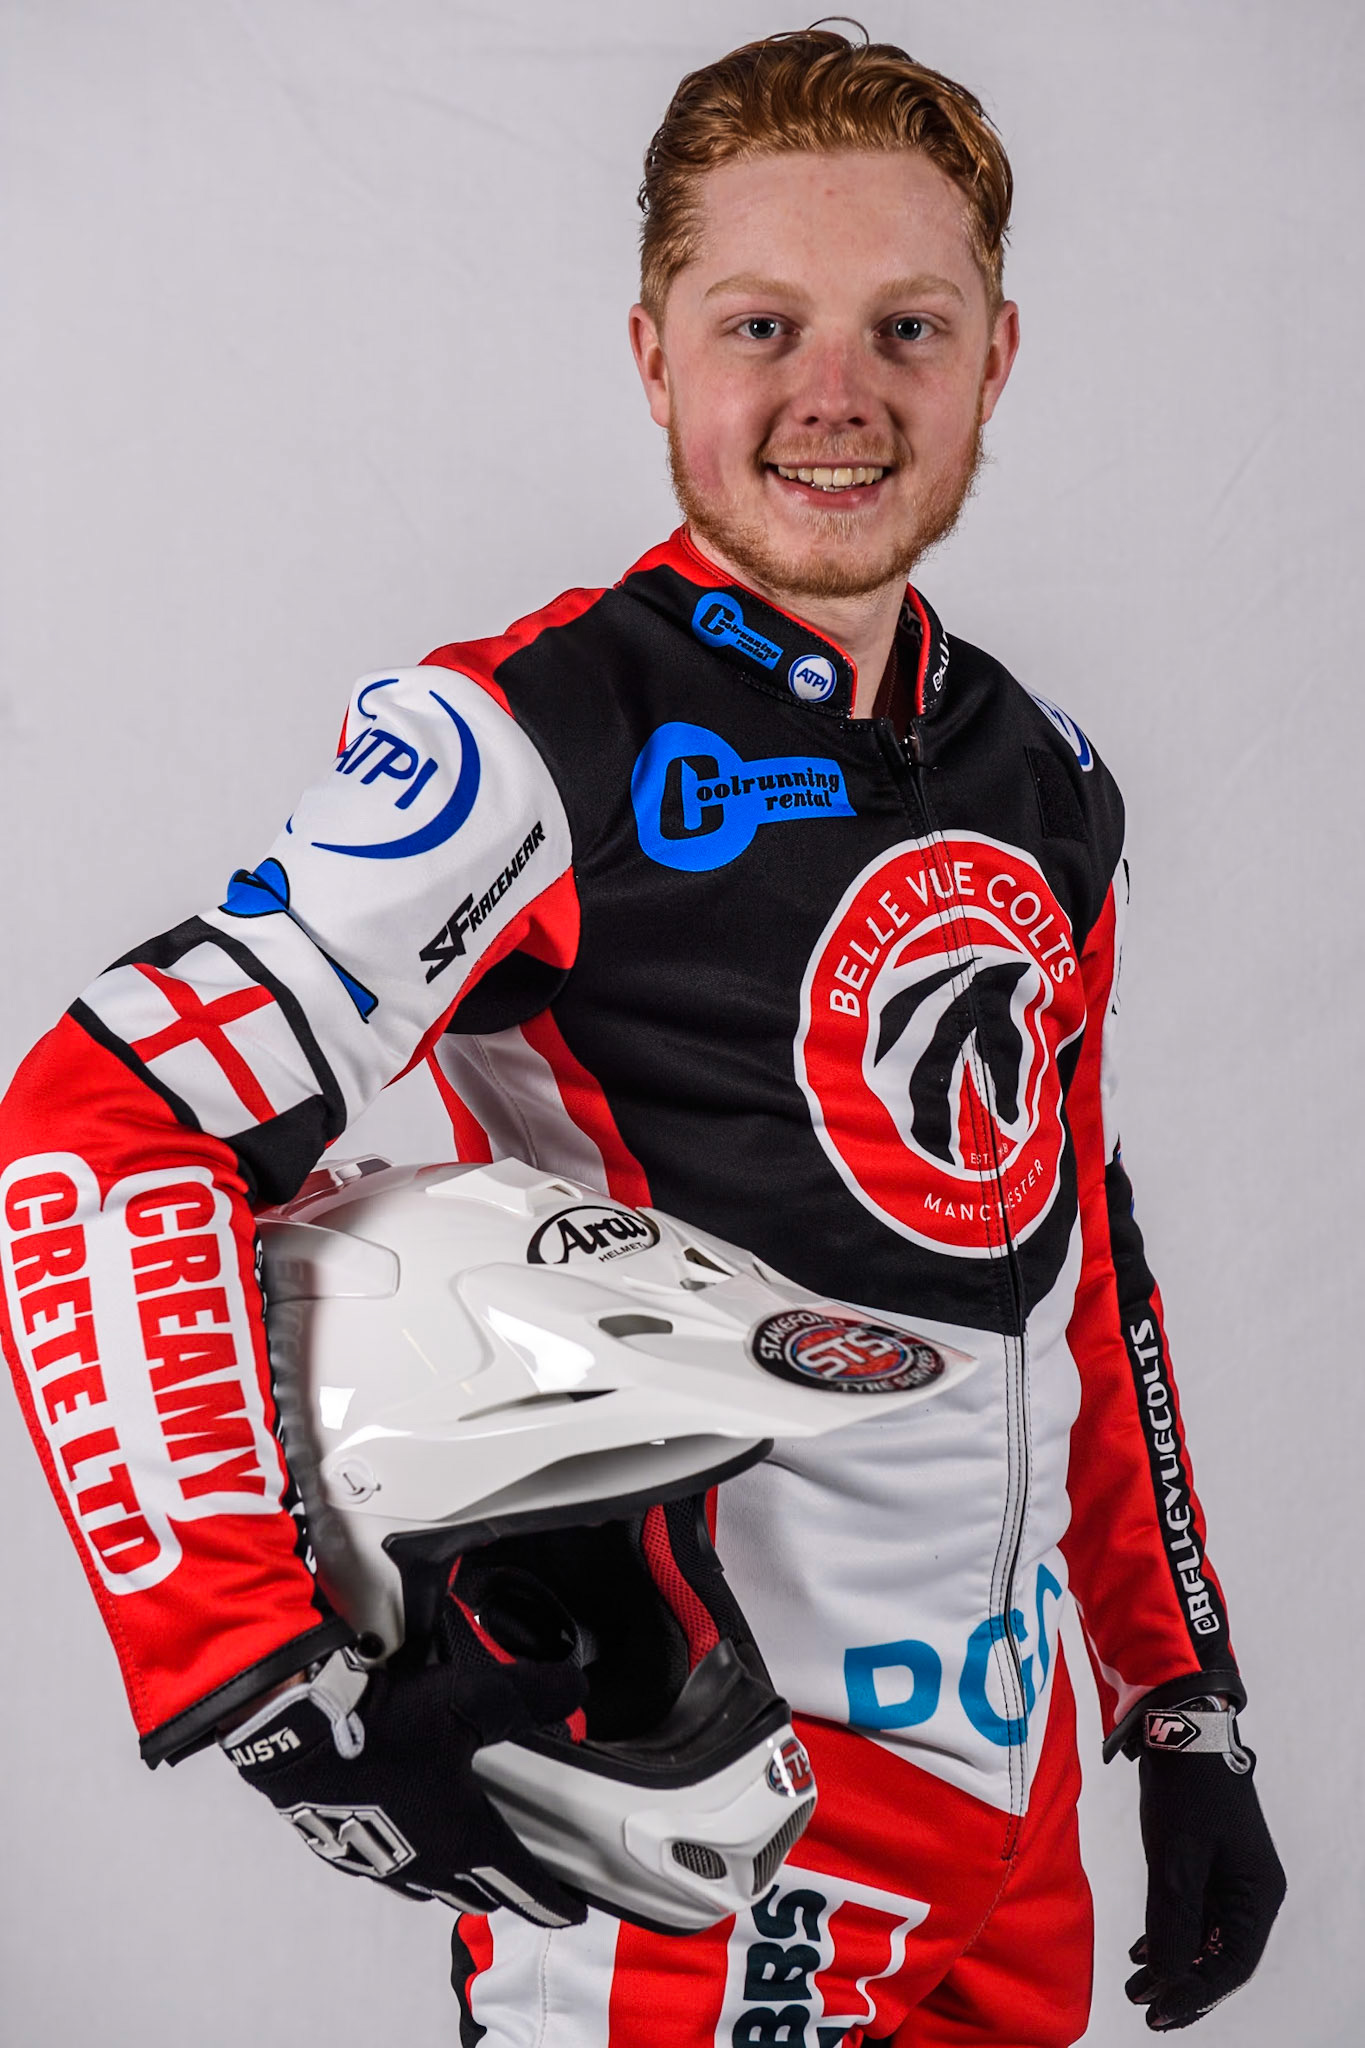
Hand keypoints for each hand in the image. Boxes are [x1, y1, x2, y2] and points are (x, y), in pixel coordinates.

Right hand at [221, 1641, 587, 1925]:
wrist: (297, 1730)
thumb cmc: (385, 1723)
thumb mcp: (474, 1697)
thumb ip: (531, 1695)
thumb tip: (571, 1686)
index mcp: (465, 1838)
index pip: (523, 1884)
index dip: (553, 1901)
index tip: (571, 1911)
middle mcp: (427, 1862)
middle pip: (479, 1894)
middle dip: (509, 1892)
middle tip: (528, 1883)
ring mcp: (383, 1861)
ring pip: (434, 1887)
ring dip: (461, 1879)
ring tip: (474, 1863)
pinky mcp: (346, 1848)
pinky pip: (393, 1869)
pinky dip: (416, 1859)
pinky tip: (413, 1833)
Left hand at [1126, 1700, 1284, 2029]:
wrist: (1179, 1729)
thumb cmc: (1185, 1792)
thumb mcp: (1176, 1861)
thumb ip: (1173, 1921)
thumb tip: (1166, 1978)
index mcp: (1256, 1895)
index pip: (1231, 1965)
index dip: (1195, 1994)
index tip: (1158, 2013)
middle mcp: (1250, 1891)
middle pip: (1219, 1956)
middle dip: (1180, 1983)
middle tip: (1143, 2006)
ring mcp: (1229, 1877)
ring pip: (1202, 1935)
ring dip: (1170, 1960)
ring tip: (1134, 1984)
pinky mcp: (1206, 1862)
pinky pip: (1192, 1911)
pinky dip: (1168, 1931)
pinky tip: (1140, 1950)